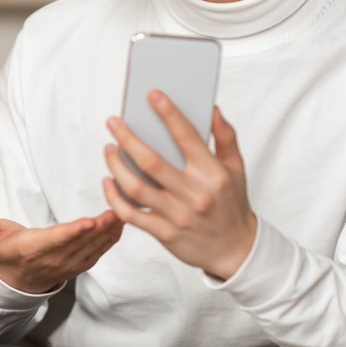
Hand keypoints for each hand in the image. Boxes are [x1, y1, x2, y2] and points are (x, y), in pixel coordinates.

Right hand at [0, 199, 122, 293]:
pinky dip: (110, 239)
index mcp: (32, 249)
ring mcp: (68, 265)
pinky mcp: (78, 265)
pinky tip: (120, 225)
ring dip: (108, 232)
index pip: (55, 240)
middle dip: (99, 228)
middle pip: (80, 243)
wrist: (16, 281)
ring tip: (122, 214)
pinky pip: (97, 253)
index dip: (73, 232)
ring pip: (92, 248)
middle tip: (116, 211)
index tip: (89, 222)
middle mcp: (53, 259)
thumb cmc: (4, 252)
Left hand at [103, 93, 256, 279]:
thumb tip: (212, 108)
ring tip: (109, 148)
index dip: (168, 113)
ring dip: (116, 165)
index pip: (187, 136)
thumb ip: (225, 137)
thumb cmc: (232, 204)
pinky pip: (131, 214)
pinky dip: (114, 197)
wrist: (236, 251)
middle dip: (127, 138)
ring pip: (136, 187)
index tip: (152, 95)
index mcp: (212, 174)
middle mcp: (194, 194)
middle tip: (113, 121)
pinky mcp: (165, 234)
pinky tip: (108, 181)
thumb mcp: (237, 169)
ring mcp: (178, 215)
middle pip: (151, 161)